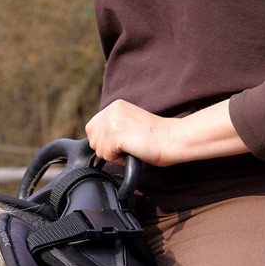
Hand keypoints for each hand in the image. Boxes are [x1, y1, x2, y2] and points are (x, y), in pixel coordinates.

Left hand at [85, 98, 249, 166]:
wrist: (172, 139)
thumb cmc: (155, 138)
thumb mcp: (129, 125)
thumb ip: (113, 128)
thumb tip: (97, 143)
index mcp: (114, 106)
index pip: (92, 129)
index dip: (104, 141)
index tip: (123, 143)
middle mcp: (111, 110)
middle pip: (93, 140)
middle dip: (107, 149)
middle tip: (129, 146)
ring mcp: (112, 120)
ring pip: (99, 149)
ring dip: (113, 155)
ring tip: (132, 148)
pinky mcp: (116, 133)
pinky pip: (106, 155)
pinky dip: (118, 159)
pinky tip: (133, 151)